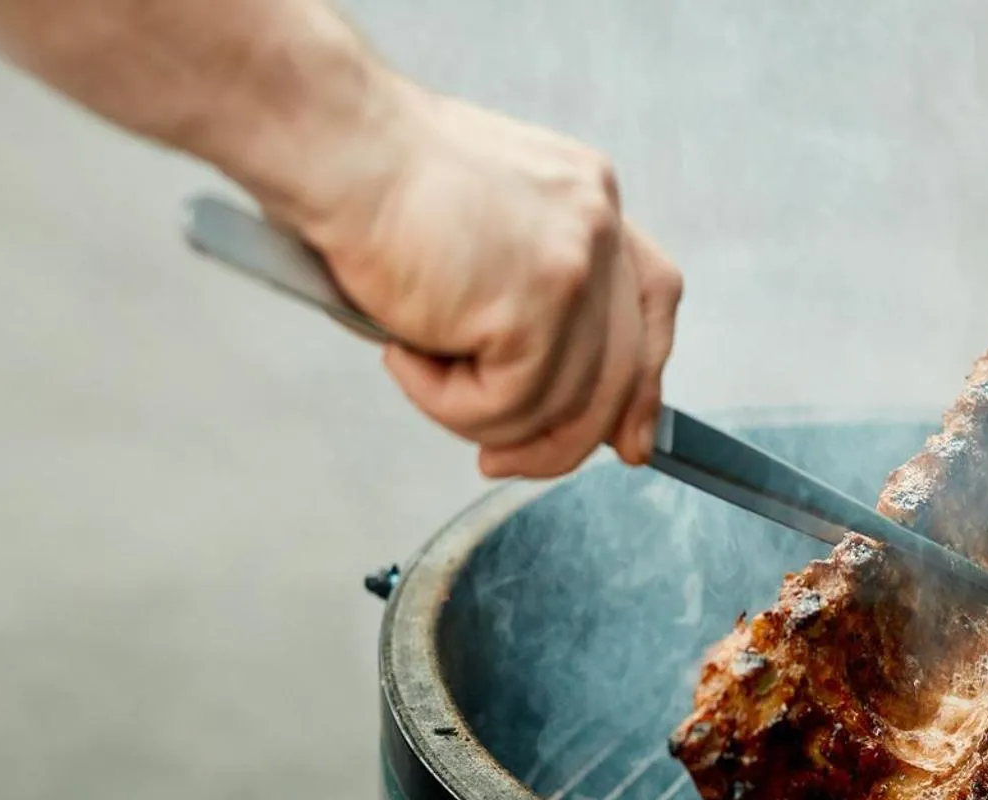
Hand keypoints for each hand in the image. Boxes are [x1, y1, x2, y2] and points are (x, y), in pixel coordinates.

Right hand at [292, 91, 683, 479]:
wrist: (335, 148)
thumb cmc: (374, 180)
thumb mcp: (477, 228)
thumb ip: (522, 286)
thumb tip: (531, 379)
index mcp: (587, 199)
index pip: (652, 298)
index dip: (644, 376)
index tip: (628, 437)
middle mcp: (596, 228)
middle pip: (620, 371)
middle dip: (562, 439)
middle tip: (499, 463)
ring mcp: (574, 267)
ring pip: (556, 405)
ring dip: (475, 416)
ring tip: (414, 367)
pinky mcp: (537, 307)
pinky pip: (505, 408)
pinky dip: (444, 403)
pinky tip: (403, 354)